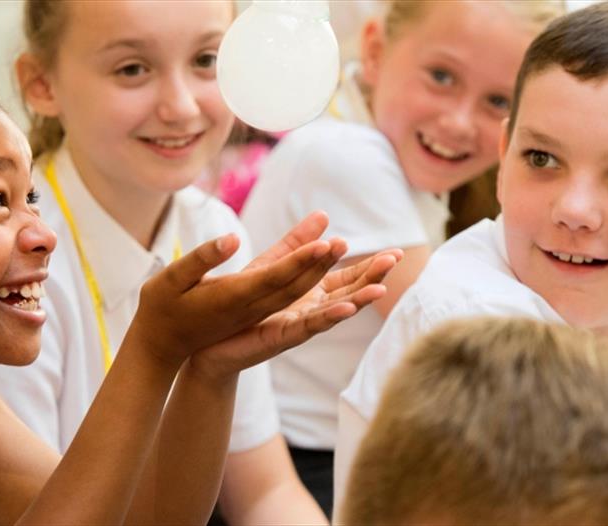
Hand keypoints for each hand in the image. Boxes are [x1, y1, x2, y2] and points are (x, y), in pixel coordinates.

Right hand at [125, 213, 344, 368]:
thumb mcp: (171, 281)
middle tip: (352, 243)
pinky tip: (338, 278)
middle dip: (326, 266)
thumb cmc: (161, 309)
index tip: (327, 244)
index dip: (301, 260)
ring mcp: (257, 315)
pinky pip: (294, 299)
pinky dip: (317, 286)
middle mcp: (252, 310)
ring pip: (301, 296)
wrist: (162, 346)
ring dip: (330, 280)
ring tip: (359, 265)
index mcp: (232, 299)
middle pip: (297, 287)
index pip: (274, 277)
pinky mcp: (259, 315)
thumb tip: (230, 239)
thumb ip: (201, 259)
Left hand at [190, 212, 401, 377]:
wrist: (211, 339)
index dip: (370, 266)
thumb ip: (297, 243)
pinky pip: (309, 325)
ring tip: (380, 288)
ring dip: (358, 299)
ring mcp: (300, 324)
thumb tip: (325, 214)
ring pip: (334, 310)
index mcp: (310, 292)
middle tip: (395, 260)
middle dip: (372, 277)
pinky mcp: (283, 336)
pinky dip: (328, 317)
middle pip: (348, 292)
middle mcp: (311, 309)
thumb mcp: (271, 265)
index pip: (347, 277)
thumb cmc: (242, 303)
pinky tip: (346, 308)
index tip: (395, 253)